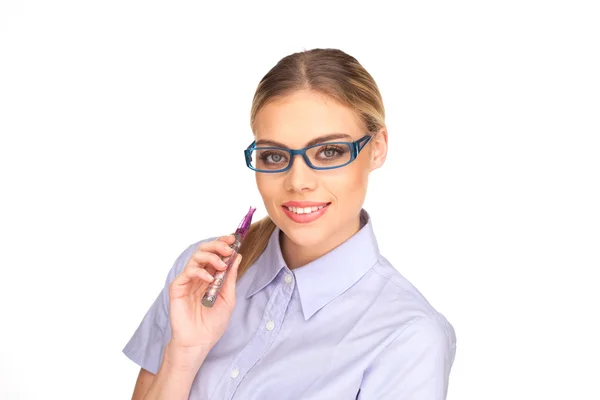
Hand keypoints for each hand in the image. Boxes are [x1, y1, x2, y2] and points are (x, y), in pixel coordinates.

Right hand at [167, 235, 240, 356]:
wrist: (200, 341)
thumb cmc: (213, 323)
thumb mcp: (228, 298)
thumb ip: (230, 277)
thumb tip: (236, 256)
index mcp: (211, 276)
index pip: (215, 253)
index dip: (223, 244)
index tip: (234, 240)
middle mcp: (199, 275)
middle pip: (204, 250)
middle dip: (217, 245)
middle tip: (228, 248)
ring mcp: (188, 280)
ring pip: (196, 257)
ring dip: (211, 257)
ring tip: (221, 265)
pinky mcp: (178, 287)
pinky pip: (188, 272)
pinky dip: (200, 272)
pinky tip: (210, 279)